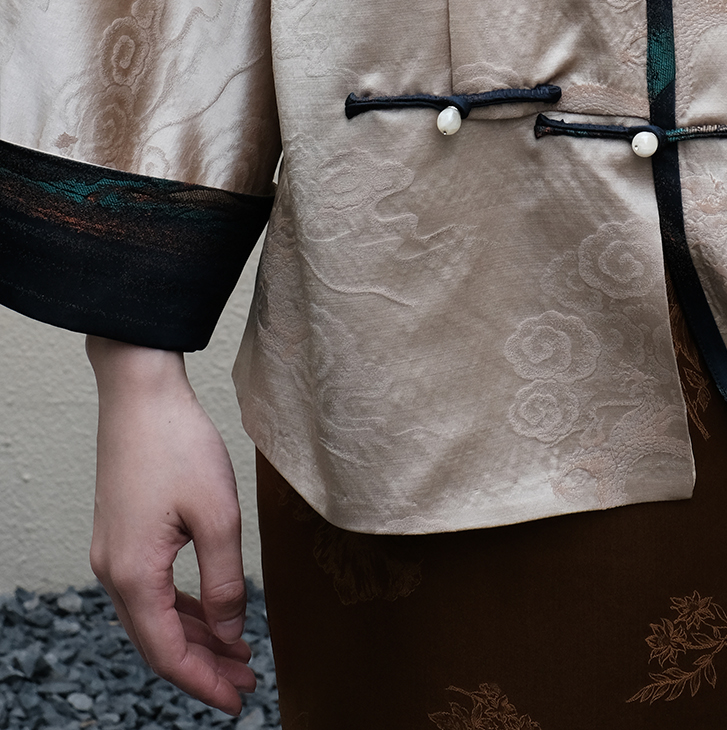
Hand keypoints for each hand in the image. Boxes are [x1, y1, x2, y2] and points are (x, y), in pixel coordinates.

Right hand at [85, 337, 256, 713]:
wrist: (140, 394)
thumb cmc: (178, 445)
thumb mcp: (217, 514)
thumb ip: (225, 579)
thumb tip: (232, 630)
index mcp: (135, 576)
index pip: (167, 654)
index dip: (203, 682)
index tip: (237, 700)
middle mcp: (114, 573)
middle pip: (158, 642)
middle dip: (203, 666)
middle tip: (246, 681)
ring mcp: (114, 554)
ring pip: (155, 618)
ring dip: (196, 637)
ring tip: (238, 651)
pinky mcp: (123, 536)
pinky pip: (152, 591)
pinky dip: (182, 608)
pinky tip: (213, 611)